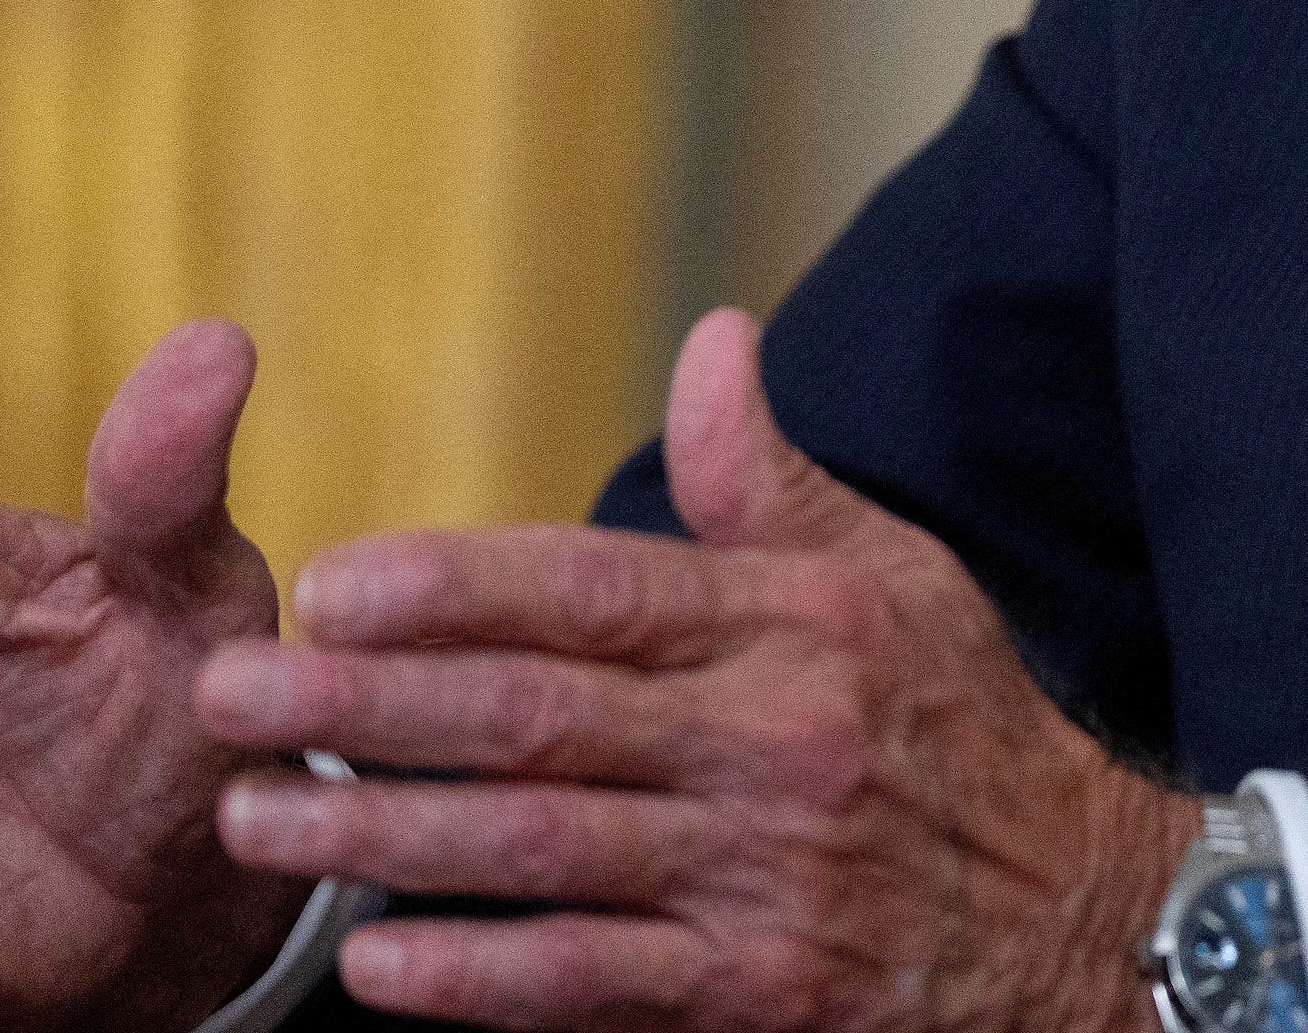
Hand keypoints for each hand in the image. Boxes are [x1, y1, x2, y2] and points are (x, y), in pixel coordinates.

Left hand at [194, 308, 1200, 1031]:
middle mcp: (774, 742)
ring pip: (542, 849)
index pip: (598, 592)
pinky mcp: (757, 994)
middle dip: (366, 707)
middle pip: (540, 716)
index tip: (330, 584)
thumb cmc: (961, 726)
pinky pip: (595, 986)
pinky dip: (480, 976)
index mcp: (794, 626)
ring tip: (249, 819)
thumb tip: (709, 339)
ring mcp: (764, 877)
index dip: (457, 588)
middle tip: (225, 695)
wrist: (1083, 918)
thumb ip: (767, 479)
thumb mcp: (893, 577)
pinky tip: (376, 959)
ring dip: (383, 836)